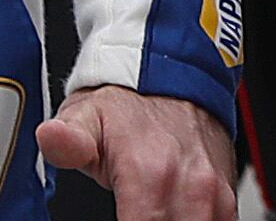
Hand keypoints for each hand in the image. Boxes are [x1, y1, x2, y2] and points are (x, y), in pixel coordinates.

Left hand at [35, 85, 234, 220]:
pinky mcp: (227, 196)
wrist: (170, 70)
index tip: (116, 218)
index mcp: (151, 175)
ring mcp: (213, 193)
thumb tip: (49, 137)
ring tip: (148, 212)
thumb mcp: (85, 115)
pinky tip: (172, 215)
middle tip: (130, 211)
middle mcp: (189, 187)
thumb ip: (68, 141)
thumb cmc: (126, 100)